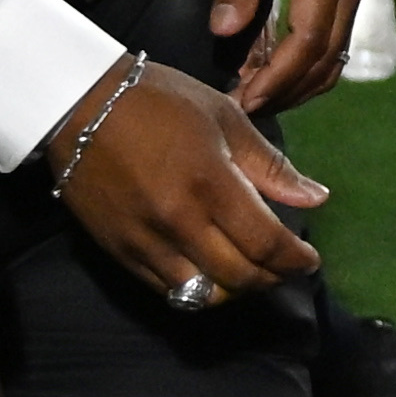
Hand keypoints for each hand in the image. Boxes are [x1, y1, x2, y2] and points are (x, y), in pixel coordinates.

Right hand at [51, 56, 329, 302]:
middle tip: (284, 266)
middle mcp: (179, 220)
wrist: (79, 103)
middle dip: (272, 278)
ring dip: (234, 290)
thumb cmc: (159, 101)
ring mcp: (146, 241)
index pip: (267, 244)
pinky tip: (208, 270)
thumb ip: (271, 165)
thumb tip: (317, 198)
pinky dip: (196, 289)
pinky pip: (166, 291)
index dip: (295, 260)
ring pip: (204, 294)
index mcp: (211, 183)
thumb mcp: (225, 118)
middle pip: (240, 277)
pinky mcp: (119, 251)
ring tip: (247, 271)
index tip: (308, 259)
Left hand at [214, 0, 367, 115]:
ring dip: (299, 83)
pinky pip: (331, 39)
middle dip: (287, 89)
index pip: (309, 41)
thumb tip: (223, 31)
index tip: (245, 97)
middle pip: (327, 58)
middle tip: (246, 107)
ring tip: (257, 97)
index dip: (278, 76)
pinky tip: (273, 70)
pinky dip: (305, 63)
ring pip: (334, 55)